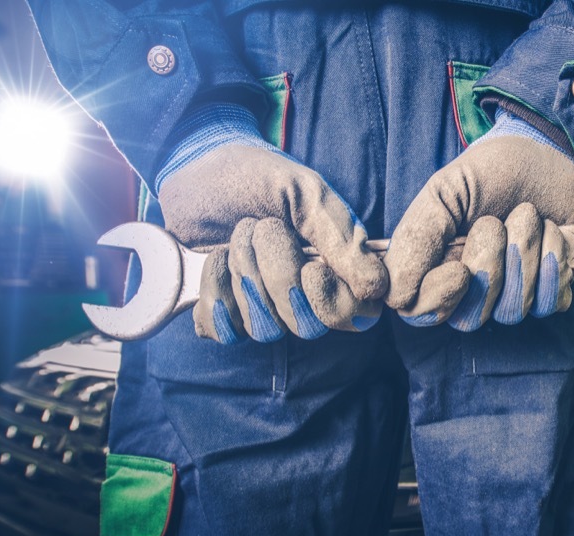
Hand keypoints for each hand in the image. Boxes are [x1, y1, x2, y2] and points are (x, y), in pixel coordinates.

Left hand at [156, 105, 386, 342]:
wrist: (197, 166)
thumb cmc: (258, 177)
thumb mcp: (305, 192)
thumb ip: (341, 237)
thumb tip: (376, 287)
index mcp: (335, 269)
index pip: (357, 316)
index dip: (336, 304)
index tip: (312, 269)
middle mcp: (302, 295)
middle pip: (307, 327)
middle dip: (279, 276)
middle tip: (264, 228)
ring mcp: (262, 307)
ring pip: (265, 329)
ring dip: (246, 276)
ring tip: (236, 235)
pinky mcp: (222, 312)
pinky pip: (224, 331)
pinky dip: (216, 292)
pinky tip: (214, 259)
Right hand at [384, 110, 573, 329]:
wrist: (546, 154)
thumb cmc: (490, 173)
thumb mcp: (444, 192)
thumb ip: (415, 238)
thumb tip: (394, 294)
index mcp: (434, 267)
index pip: (419, 312)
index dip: (438, 300)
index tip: (460, 269)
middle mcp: (470, 290)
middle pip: (469, 318)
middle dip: (489, 269)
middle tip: (495, 223)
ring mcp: (511, 294)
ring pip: (512, 312)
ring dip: (524, 256)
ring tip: (528, 215)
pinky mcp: (549, 290)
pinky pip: (550, 304)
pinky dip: (554, 264)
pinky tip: (551, 232)